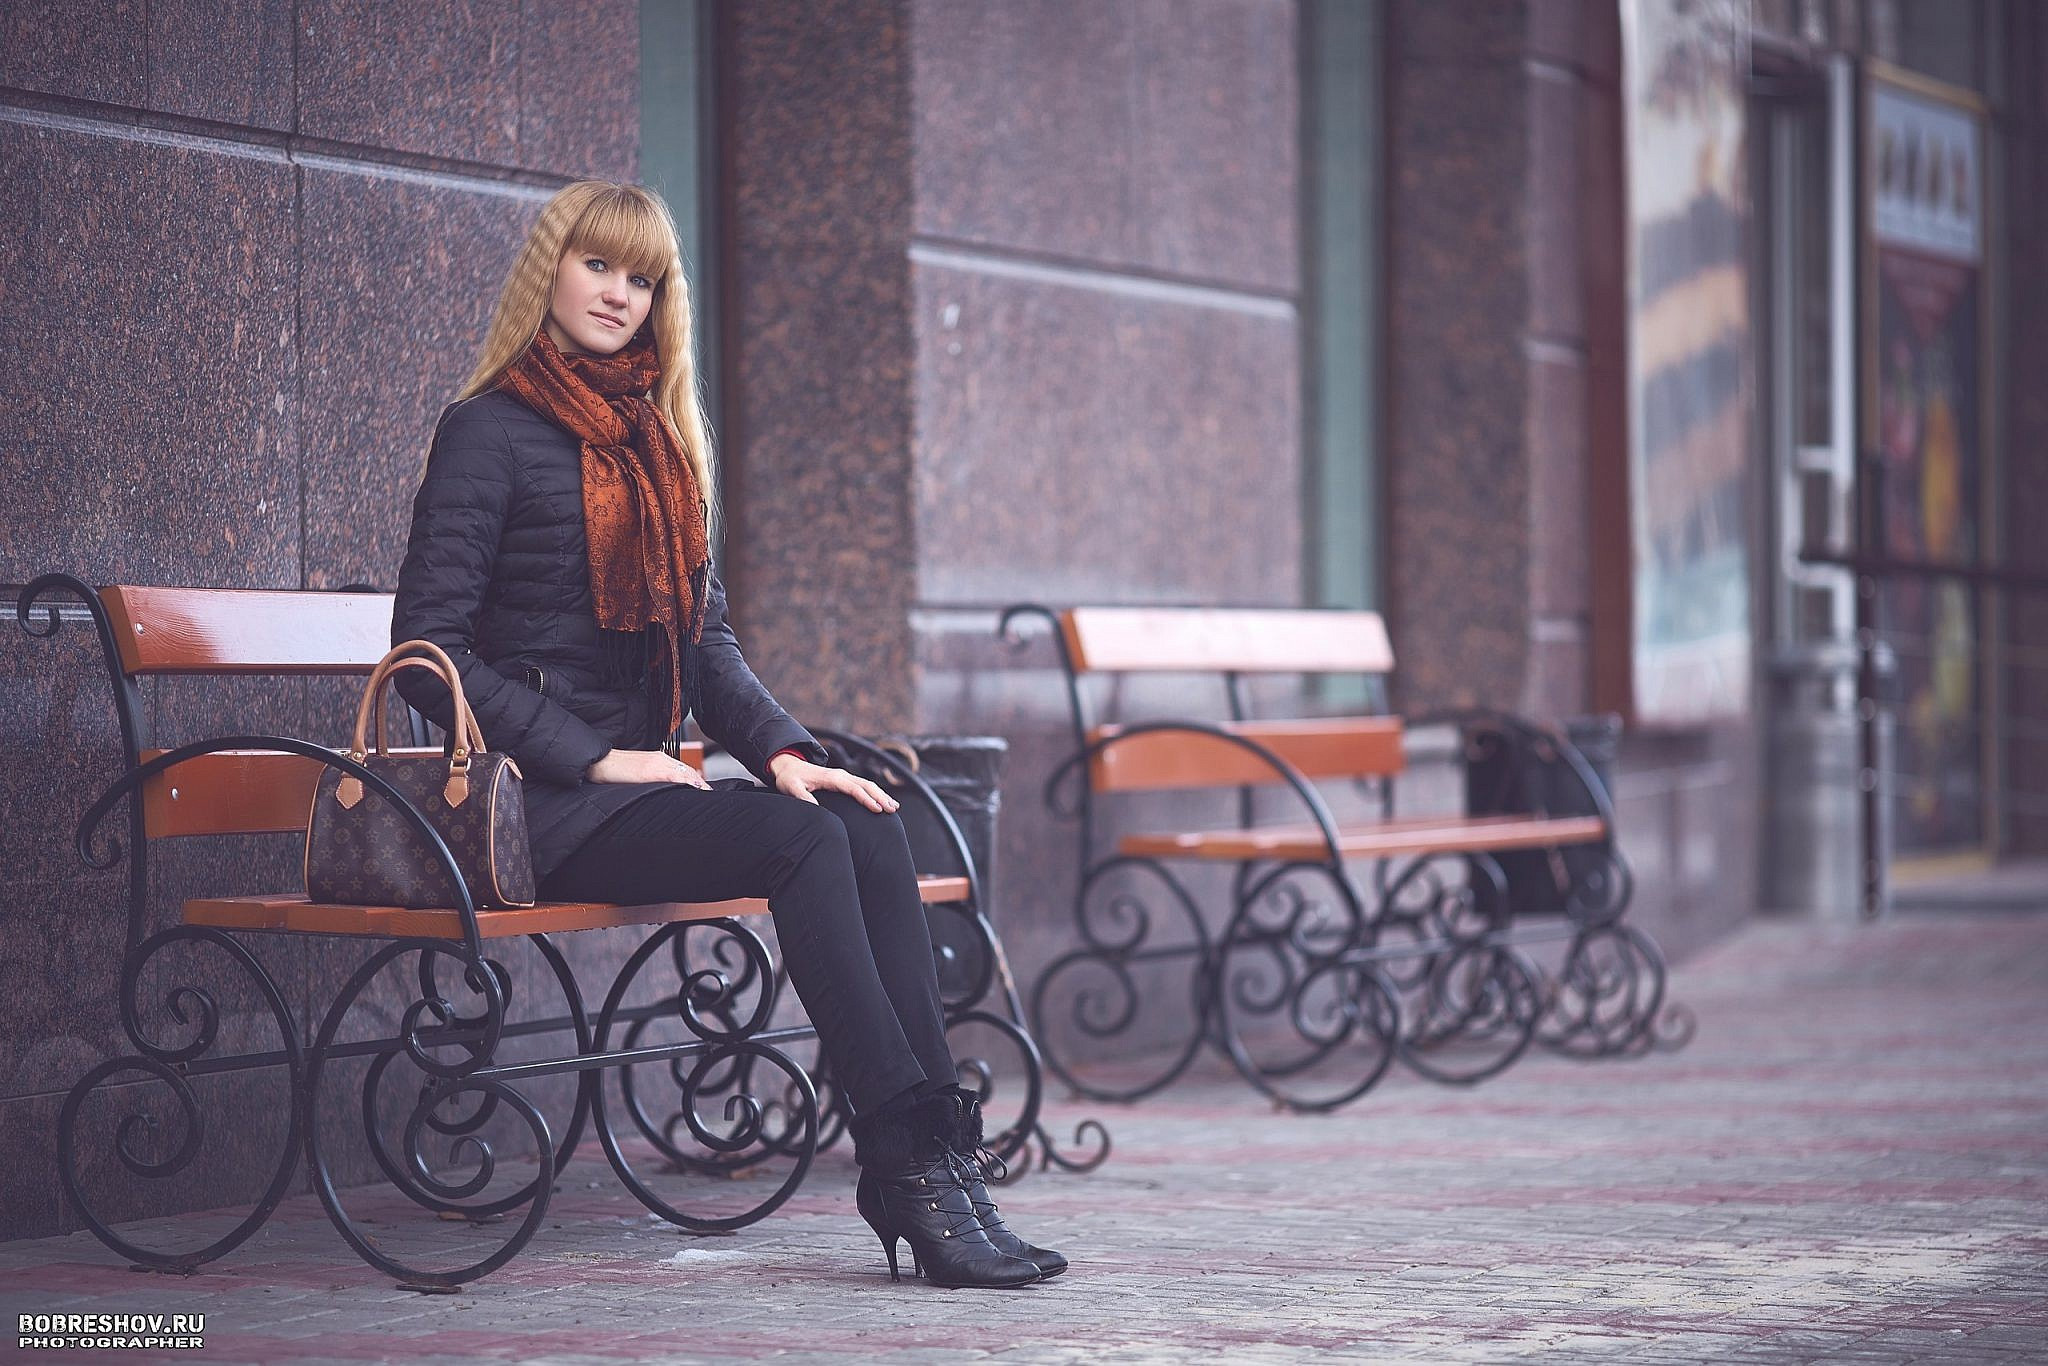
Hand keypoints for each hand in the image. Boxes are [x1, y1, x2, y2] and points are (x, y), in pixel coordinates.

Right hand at [586, 748, 710, 787]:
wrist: (598, 762)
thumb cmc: (615, 771)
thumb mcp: (638, 776)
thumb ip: (653, 782)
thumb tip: (664, 795)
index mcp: (659, 760)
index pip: (685, 772)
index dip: (698, 783)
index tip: (707, 794)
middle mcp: (661, 759)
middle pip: (689, 772)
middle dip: (702, 785)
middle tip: (713, 799)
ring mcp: (656, 763)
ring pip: (685, 773)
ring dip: (698, 785)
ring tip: (708, 796)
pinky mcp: (649, 769)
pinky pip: (673, 776)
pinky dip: (686, 783)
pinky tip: (694, 789)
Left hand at [767, 752, 899, 812]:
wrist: (788, 766)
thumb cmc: (790, 778)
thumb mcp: (792, 788)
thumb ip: (802, 797)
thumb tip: (816, 808)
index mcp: (832, 778)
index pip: (854, 788)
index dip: (866, 799)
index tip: (877, 809)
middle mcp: (841, 775)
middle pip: (866, 785)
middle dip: (881, 797)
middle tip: (892, 810)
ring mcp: (843, 777)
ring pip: (868, 785)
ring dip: (881, 795)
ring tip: (894, 807)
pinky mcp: (843, 780)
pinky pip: (863, 786)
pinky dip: (876, 793)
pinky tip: (883, 801)